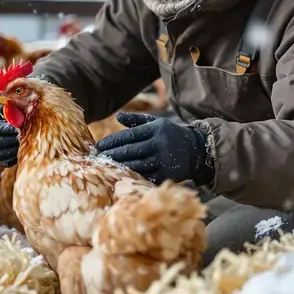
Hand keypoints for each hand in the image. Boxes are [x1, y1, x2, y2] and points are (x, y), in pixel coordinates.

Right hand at [0, 103, 18, 166]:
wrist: (15, 119)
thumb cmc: (14, 109)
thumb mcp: (13, 105)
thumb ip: (13, 108)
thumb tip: (15, 114)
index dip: (3, 129)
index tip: (16, 129)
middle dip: (8, 140)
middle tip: (20, 138)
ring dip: (11, 150)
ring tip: (22, 146)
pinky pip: (3, 161)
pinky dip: (12, 159)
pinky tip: (20, 154)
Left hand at [94, 113, 208, 185]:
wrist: (197, 150)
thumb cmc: (170, 134)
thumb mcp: (156, 123)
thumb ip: (136, 120)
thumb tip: (117, 117)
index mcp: (155, 129)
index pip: (129, 135)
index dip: (112, 141)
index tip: (98, 146)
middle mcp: (159, 144)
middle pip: (131, 151)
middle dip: (112, 155)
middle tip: (96, 158)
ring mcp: (164, 160)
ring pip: (137, 165)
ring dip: (119, 167)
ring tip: (104, 167)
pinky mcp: (167, 174)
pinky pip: (146, 176)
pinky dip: (132, 176)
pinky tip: (120, 176)